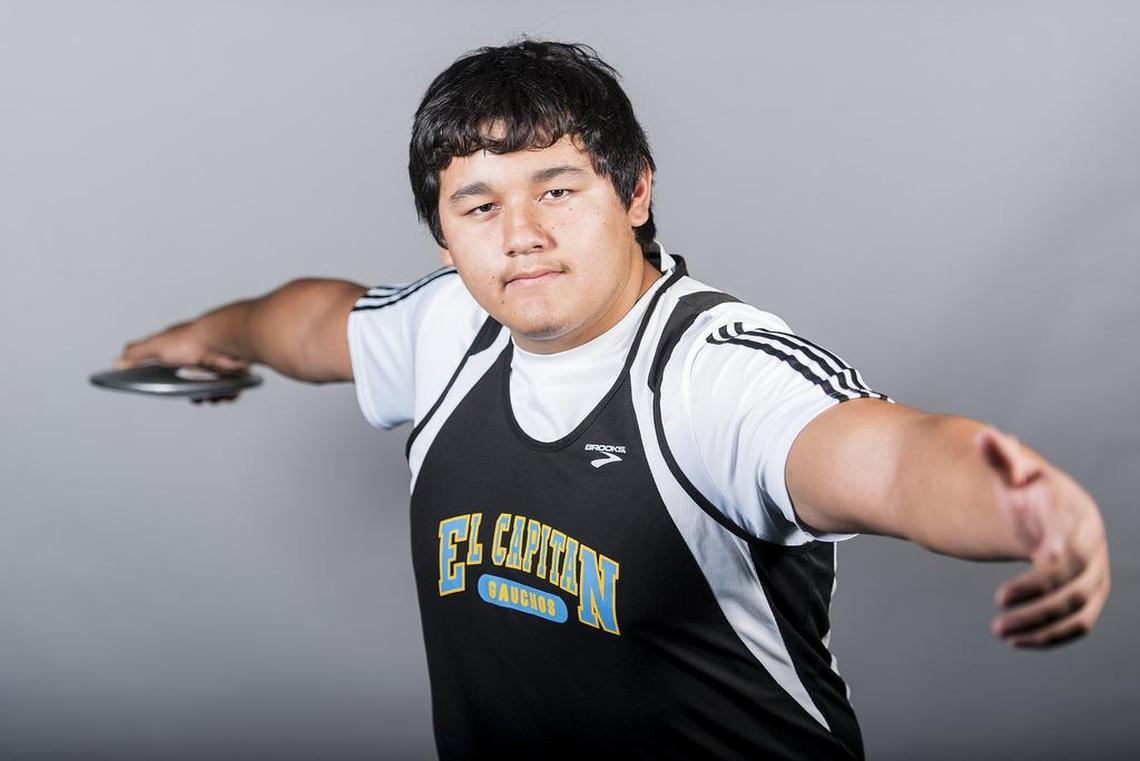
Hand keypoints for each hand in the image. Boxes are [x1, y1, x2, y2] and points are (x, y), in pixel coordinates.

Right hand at [117, 321, 249, 404]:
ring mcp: (217, 365)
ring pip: (212, 389)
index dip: (167, 384)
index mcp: (180, 352)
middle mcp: (199, 358)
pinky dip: (228, 395)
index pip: (170, 371)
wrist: (222, 340)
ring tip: (210, 396)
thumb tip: (118, 362)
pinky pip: (232, 389)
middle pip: (192, 383)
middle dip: (192, 394)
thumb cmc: (191, 340)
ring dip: (210, 397)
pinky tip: (225, 394)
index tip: (167, 391)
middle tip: (194, 398)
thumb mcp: (156, 346)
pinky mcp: (233, 371)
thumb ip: (137, 353)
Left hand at [981, 430, 1110, 647]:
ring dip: (1040, 628)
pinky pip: (1077, 626)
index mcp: (1077, 522)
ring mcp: (1095, 577)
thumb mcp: (1014, 472)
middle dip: (1036, 606)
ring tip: (1001, 633)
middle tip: (996, 616)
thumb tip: (984, 435)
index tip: (1009, 590)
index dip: (1046, 571)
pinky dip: (1051, 638)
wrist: (1052, 509)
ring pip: (1077, 613)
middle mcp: (1093, 552)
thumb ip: (1001, 458)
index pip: (1067, 553)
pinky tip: (1018, 642)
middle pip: (1073, 589)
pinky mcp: (1089, 599)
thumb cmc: (1029, 490)